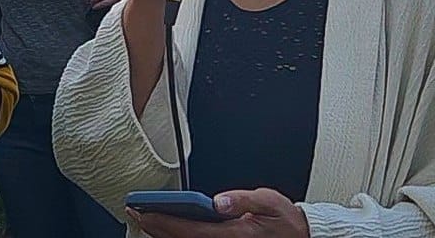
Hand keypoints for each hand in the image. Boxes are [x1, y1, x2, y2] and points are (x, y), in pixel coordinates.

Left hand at [127, 189, 309, 237]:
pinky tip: (166, 229)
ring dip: (164, 234)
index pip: (189, 231)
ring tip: (144, 218)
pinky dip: (178, 237)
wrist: (300, 237)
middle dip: (156, 228)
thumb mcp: (268, 201)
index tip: (144, 212)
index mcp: (234, 234)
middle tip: (135, 212)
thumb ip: (242, 199)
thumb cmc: (284, 221)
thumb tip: (218, 201)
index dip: (164, 222)